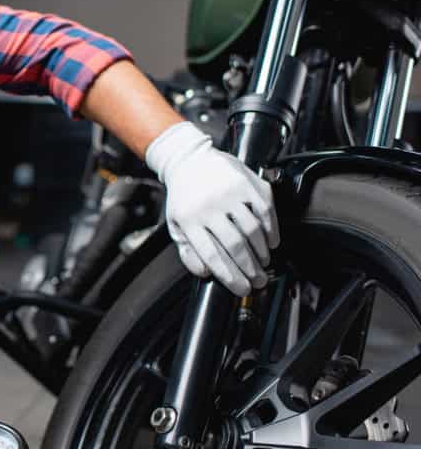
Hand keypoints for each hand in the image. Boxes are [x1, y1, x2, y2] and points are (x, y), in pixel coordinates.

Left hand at [145, 122, 278, 295]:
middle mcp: (209, 205)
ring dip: (261, 252)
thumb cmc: (185, 198)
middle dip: (249, 268)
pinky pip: (265, 210)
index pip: (211, 254)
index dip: (229, 275)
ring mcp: (229, 193)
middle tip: (258, 281)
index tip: (241, 288)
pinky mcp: (247, 182)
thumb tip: (206, 272)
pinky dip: (271, 229)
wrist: (189, 160)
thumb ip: (188, 251)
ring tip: (264, 263)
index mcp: (189, 219)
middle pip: (234, 245)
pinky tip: (272, 242)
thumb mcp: (176, 225)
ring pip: (252, 230)